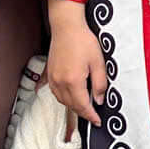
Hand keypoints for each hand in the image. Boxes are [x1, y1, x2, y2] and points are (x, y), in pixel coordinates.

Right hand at [44, 11, 108, 126]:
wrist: (66, 27)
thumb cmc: (83, 41)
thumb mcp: (98, 62)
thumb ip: (100, 83)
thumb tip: (99, 100)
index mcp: (73, 81)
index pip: (83, 106)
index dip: (91, 116)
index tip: (97, 121)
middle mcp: (60, 83)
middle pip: (71, 105)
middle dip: (83, 113)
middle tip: (93, 115)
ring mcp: (53, 79)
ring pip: (62, 100)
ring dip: (73, 106)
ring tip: (84, 106)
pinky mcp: (49, 73)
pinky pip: (55, 92)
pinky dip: (64, 98)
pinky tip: (70, 96)